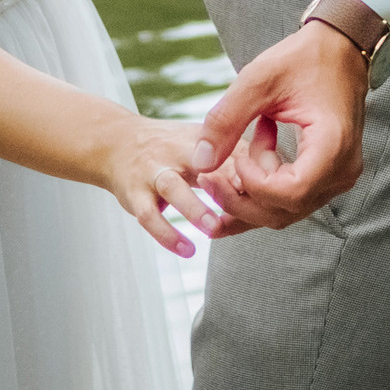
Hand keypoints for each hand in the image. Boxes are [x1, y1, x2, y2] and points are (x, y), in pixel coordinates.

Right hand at [103, 114, 256, 257]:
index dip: (248, 170)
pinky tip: (187, 250)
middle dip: (224, 183)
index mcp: (198, 140)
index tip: (268, 189)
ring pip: (173, 188)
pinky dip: (167, 235)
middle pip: (201, 164)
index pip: (228, 151)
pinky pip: (149, 216)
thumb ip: (233, 159)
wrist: (115, 143)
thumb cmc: (170, 148)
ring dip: (195, 208)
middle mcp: (174, 152)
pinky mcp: (133, 194)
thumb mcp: (200, 142)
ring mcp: (152, 172)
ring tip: (215, 228)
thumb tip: (274, 178)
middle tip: (249, 204)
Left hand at [193, 22, 367, 228]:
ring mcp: (338, 177)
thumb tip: (200, 164)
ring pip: (285, 212)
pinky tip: (248, 159)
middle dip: (240, 198)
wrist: (340, 48)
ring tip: (236, 154)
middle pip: (284, 211)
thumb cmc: (303, 58)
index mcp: (332, 145)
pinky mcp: (329, 177)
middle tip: (210, 173)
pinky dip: (263, 189)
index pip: (290, 192)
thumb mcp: (259, 79)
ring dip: (250, 191)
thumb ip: (226, 120)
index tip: (236, 156)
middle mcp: (342, 170)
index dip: (253, 183)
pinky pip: (291, 200)